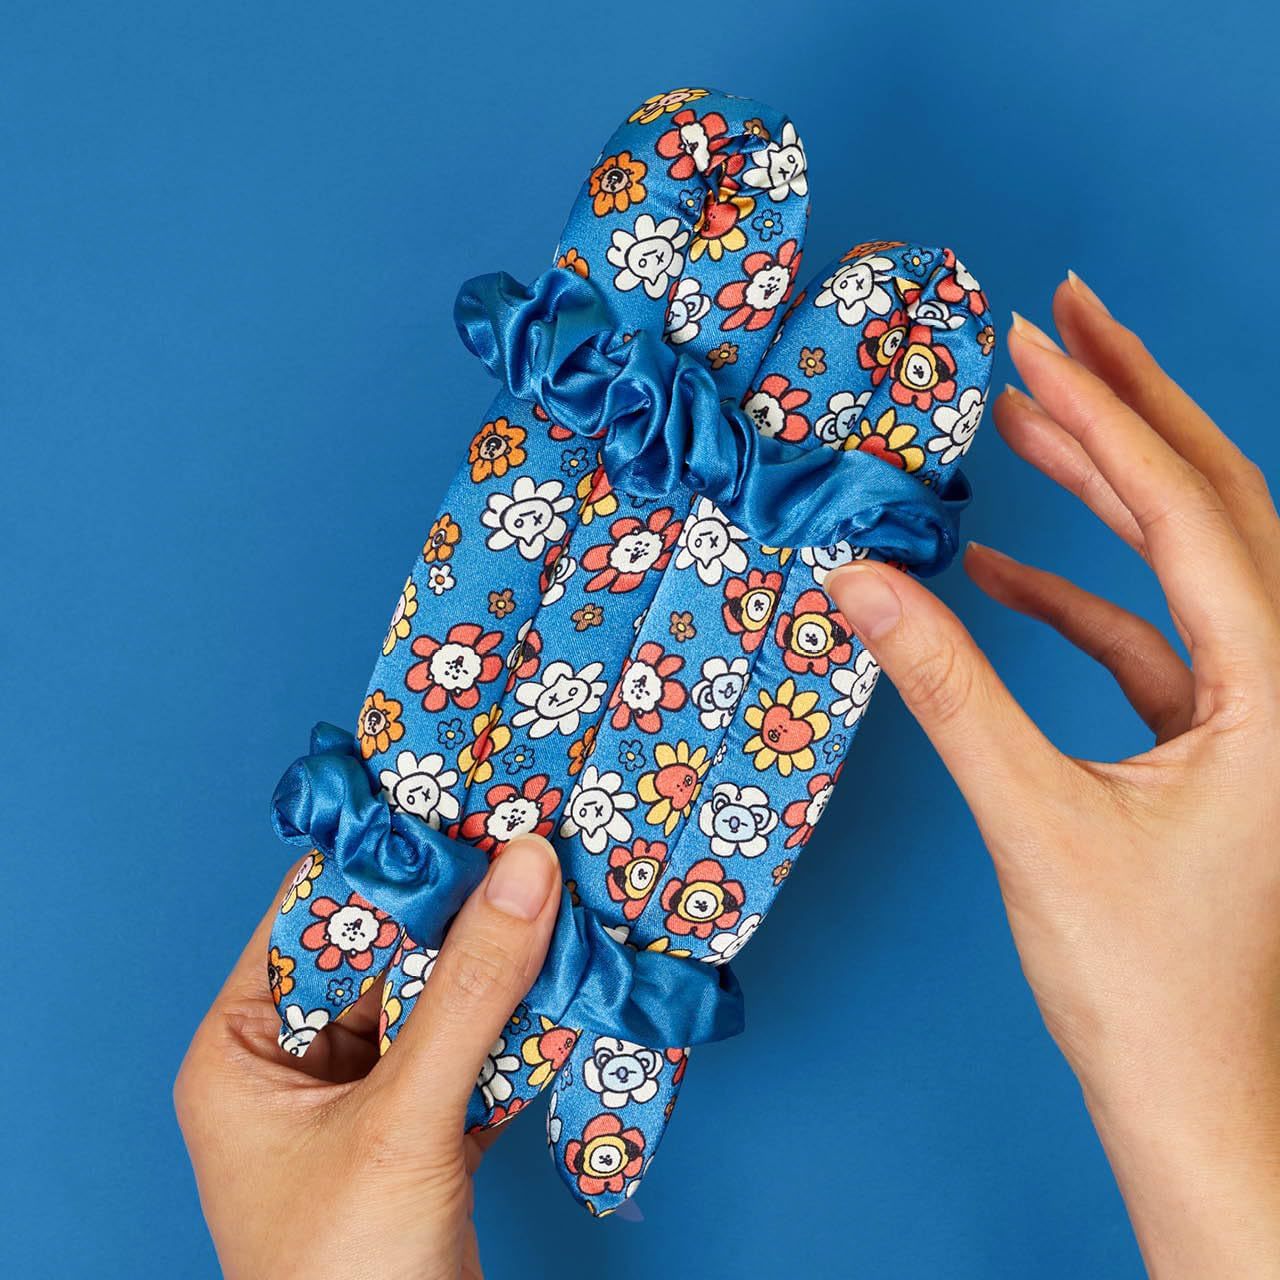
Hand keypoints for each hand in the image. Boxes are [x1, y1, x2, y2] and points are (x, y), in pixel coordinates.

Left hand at [175, 836, 561, 1279]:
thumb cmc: (348, 1278)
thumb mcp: (405, 1122)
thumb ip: (470, 993)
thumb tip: (526, 867)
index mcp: (243, 1047)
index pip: (317, 914)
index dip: (391, 854)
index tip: (466, 795)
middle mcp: (295, 1061)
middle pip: (386, 950)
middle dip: (461, 904)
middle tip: (533, 833)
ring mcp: (362, 1096)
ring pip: (437, 995)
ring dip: (498, 958)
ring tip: (562, 889)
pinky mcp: (419, 1128)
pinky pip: (469, 1045)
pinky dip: (516, 1018)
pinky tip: (567, 975)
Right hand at [826, 274, 1279, 1277]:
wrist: (1197, 1099)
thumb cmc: (1142, 985)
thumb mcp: (1033, 820)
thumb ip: (945, 690)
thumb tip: (859, 585)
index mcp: (1278, 692)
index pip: (1186, 516)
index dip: (1103, 422)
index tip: (1032, 347)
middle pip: (1219, 503)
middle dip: (1137, 404)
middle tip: (1065, 319)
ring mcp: (1254, 708)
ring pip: (1190, 559)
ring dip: (1111, 486)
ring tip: (1033, 412)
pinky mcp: (1213, 741)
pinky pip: (1150, 636)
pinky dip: (1081, 593)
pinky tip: (1005, 571)